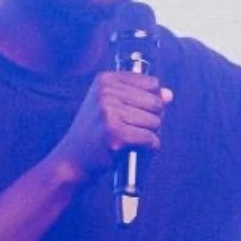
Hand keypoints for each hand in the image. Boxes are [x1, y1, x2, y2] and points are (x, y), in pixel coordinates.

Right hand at [48, 72, 173, 182]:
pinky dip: (150, 147)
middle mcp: (105, 93)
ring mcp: (108, 113)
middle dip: (154, 119)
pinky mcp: (114, 134)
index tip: (140, 111)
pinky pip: (149, 138)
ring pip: (155, 121)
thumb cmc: (95, 132)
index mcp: (106, 80)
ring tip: (134, 139)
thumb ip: (141, 97)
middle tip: (137, 129)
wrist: (72, 160)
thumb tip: (169, 95)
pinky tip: (138, 149)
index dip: (154, 100)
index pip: (152, 83)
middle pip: (156, 103)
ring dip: (151, 134)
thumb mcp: (111, 105)